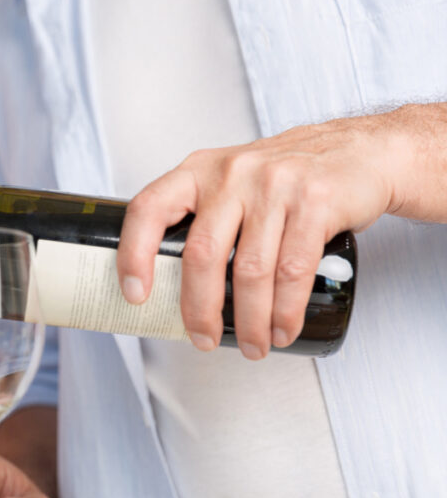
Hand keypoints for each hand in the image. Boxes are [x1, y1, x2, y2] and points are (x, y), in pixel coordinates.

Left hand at [116, 110, 410, 358]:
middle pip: (202, 254)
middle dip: (200, 308)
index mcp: (198, 171)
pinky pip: (293, 270)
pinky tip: (282, 328)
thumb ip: (201, 218)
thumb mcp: (232, 182)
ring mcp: (275, 184)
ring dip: (249, 320)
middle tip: (203, 338)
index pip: (149, 209)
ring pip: (250, 270)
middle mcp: (232, 174)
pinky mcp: (315, 201)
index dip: (134, 254)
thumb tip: (170, 286)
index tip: (135, 294)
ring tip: (253, 345)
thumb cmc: (287, 177)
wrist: (362, 152)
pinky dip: (286, 310)